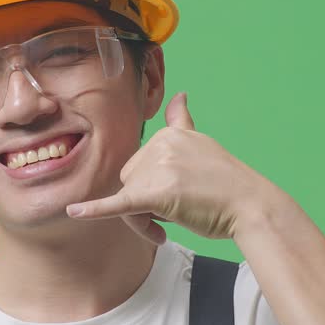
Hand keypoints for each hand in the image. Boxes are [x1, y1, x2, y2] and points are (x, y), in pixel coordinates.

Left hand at [65, 92, 280, 243]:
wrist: (251, 206)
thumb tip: (180, 95)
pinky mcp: (156, 193)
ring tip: (168, 229)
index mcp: (167, 134)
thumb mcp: (201, 144)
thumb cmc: (226, 183)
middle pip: (129, 182)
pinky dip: (94, 210)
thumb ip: (182, 122)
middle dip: (142, 207)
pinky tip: (74, 212)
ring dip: (143, 222)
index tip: (175, 202)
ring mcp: (158, 168)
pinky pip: (118, 204)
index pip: (139, 165)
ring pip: (129, 201)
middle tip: (166, 224)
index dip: (150, 188)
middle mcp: (160, 145)